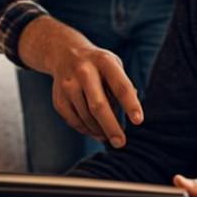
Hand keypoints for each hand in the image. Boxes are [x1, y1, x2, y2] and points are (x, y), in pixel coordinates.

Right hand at [20, 17, 142, 147]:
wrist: (64, 54)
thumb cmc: (98, 65)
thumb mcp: (114, 66)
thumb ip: (124, 86)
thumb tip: (131, 113)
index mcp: (104, 61)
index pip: (120, 86)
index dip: (130, 104)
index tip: (138, 121)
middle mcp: (84, 72)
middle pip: (98, 105)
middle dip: (110, 127)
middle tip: (120, 143)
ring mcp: (68, 85)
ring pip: (86, 117)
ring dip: (100, 130)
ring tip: (109, 135)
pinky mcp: (59, 99)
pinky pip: (74, 121)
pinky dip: (87, 130)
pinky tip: (96, 131)